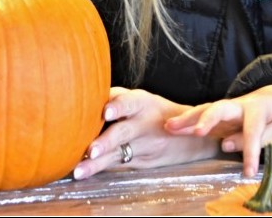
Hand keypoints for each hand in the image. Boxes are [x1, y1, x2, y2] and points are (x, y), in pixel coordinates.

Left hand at [72, 87, 218, 179]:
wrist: (192, 134)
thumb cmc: (156, 112)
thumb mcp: (142, 99)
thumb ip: (117, 98)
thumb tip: (82, 97)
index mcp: (143, 102)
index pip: (129, 101)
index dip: (118, 106)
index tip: (106, 113)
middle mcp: (145, 123)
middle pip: (125, 131)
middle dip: (106, 141)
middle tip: (91, 151)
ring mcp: (146, 145)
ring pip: (119, 154)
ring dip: (98, 164)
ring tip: (79, 171)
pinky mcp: (144, 163)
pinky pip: (120, 165)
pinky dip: (101, 169)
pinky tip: (85, 174)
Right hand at [165, 84, 271, 177]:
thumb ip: (260, 137)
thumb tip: (227, 144)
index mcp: (258, 109)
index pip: (252, 131)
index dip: (250, 152)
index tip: (249, 172)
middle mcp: (239, 105)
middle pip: (221, 108)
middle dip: (208, 119)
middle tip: (198, 132)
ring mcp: (226, 109)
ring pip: (205, 110)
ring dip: (188, 118)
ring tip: (169, 126)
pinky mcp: (218, 115)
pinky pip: (201, 116)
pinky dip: (186, 122)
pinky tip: (170, 128)